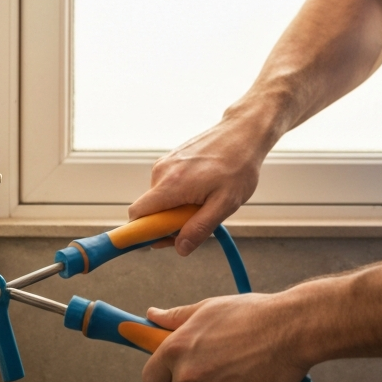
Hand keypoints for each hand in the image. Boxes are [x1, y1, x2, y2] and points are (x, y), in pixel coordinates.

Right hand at [128, 114, 272, 255]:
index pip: (137, 214)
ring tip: (205, 201)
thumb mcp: (225, 204)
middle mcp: (161, 172)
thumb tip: (180, 248)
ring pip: (160, 199)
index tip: (162, 240)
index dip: (143, 232)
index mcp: (171, 185)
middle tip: (196, 221)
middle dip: (168, 223)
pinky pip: (167, 186)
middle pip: (149, 210)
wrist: (243, 132)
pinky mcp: (171, 158)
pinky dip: (180, 194)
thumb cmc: (239, 166)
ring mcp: (165, 162)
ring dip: (176, 208)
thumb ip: (199, 228)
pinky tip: (203, 189)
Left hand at [141, 293, 309, 381]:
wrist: (291, 329)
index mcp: (178, 349)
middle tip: (213, 363)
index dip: (162, 375)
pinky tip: (251, 374)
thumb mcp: (208, 308)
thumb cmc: (252, 315)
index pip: (151, 379)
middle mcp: (190, 375)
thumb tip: (153, 316)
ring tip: (238, 363)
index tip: (171, 371)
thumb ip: (176, 318)